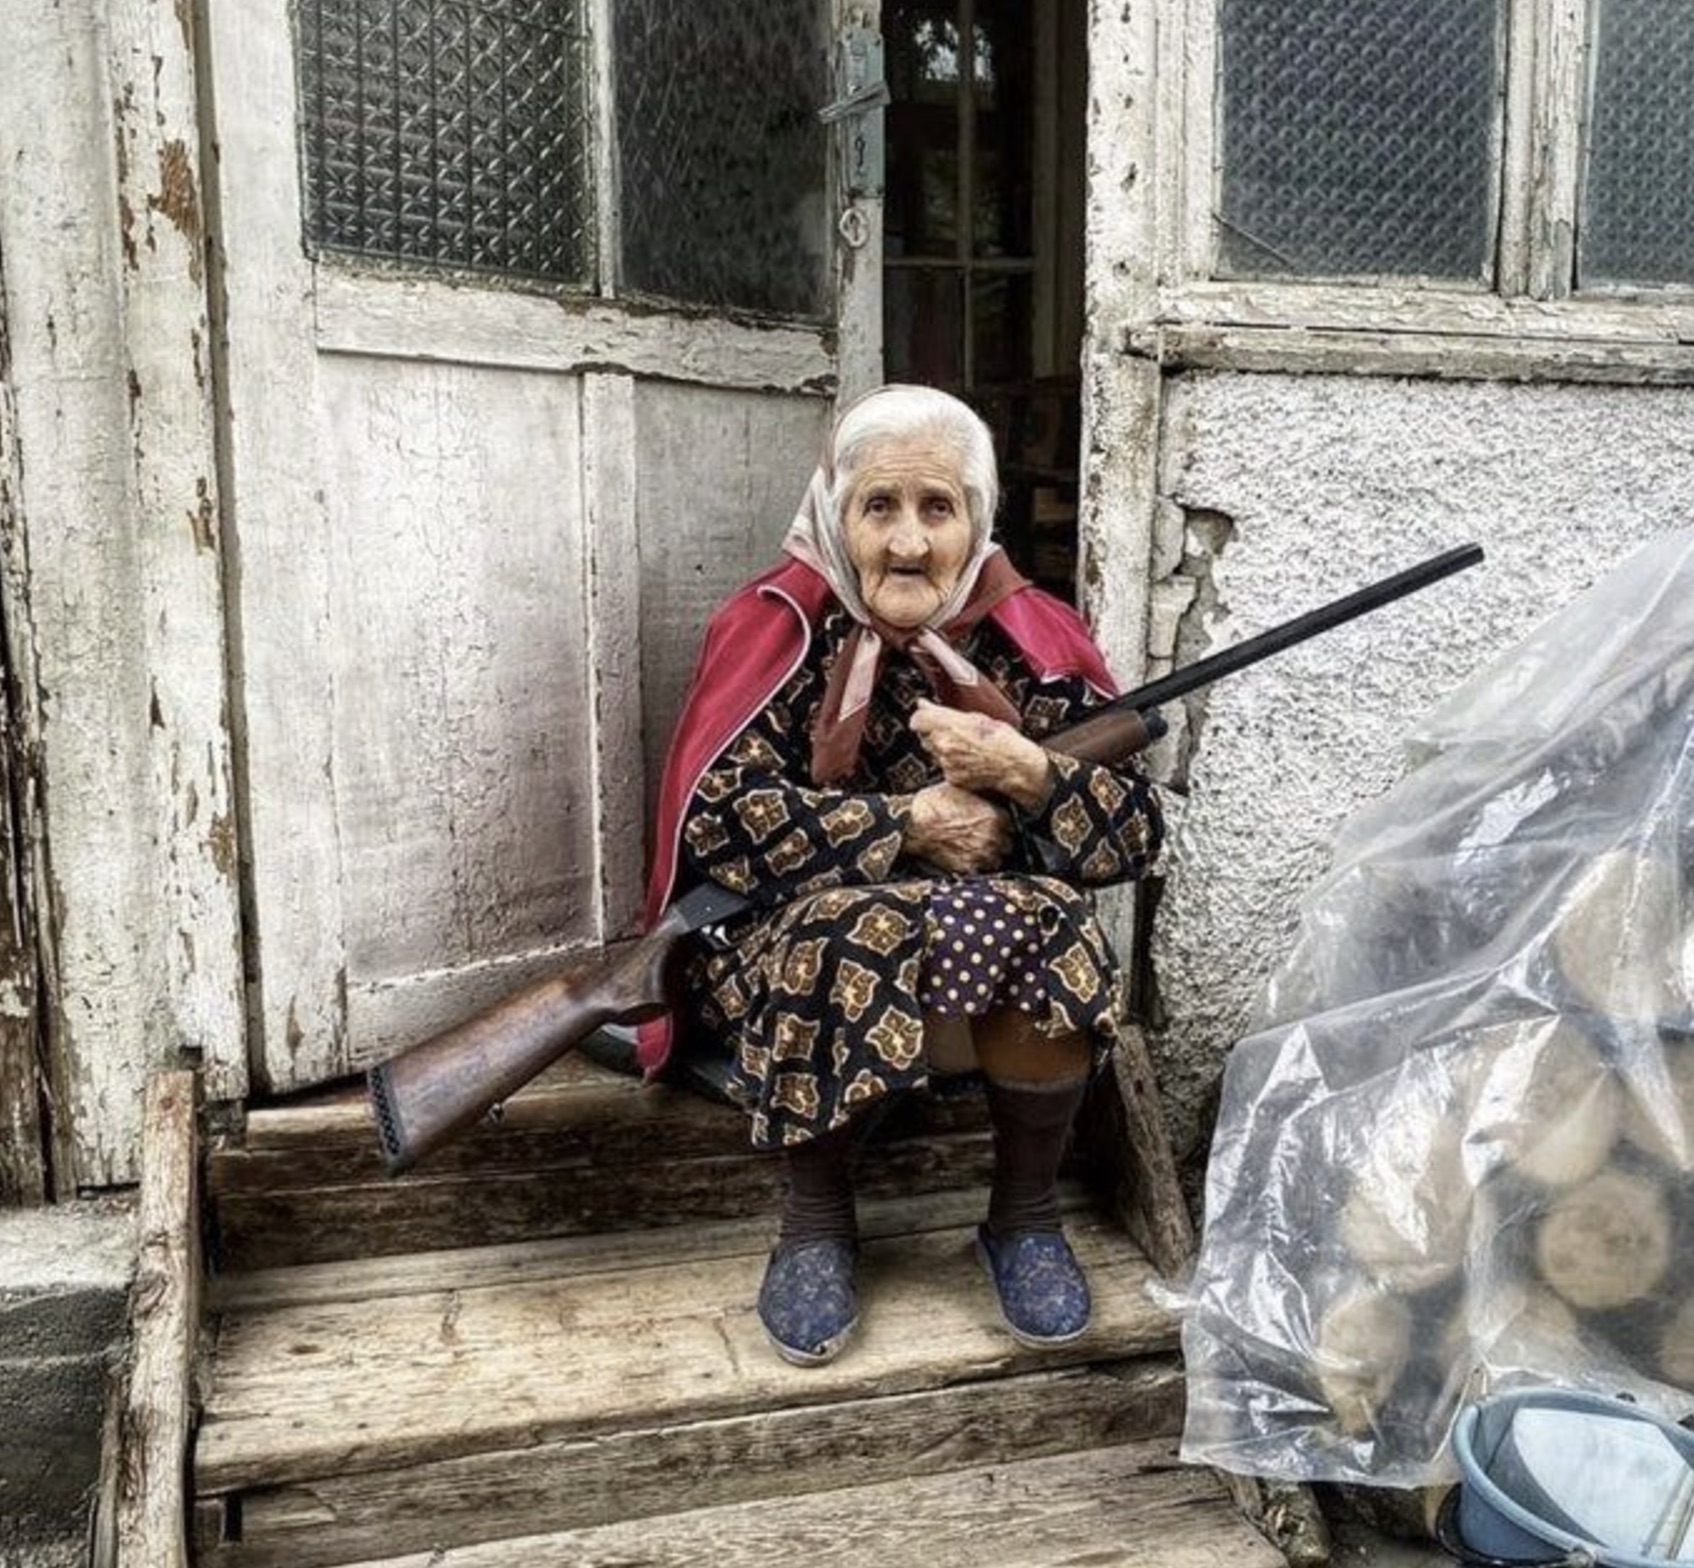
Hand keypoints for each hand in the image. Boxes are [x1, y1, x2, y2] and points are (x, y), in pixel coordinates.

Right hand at [904, 783, 1011, 873]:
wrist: (913, 823)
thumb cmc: (933, 804)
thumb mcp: (963, 789)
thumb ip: (984, 797)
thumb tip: (993, 796)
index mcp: (996, 817)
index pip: (1012, 825)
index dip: (1002, 825)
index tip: (995, 825)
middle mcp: (993, 837)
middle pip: (1007, 844)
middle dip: (998, 841)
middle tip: (983, 837)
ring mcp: (982, 855)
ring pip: (996, 860)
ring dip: (989, 856)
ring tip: (974, 848)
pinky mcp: (969, 868)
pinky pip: (981, 871)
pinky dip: (975, 866)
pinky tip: (965, 856)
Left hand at [911, 699, 1054, 810]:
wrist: (1015, 766)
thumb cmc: (1001, 739)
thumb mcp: (975, 716)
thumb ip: (943, 711)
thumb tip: (923, 705)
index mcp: (948, 725)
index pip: (916, 720)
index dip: (922, 718)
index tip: (928, 717)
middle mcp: (943, 745)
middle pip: (924, 736)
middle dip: (934, 733)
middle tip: (954, 732)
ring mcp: (946, 763)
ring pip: (933, 752)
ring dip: (943, 748)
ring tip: (966, 747)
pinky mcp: (951, 777)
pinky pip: (944, 767)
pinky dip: (952, 763)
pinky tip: (969, 760)